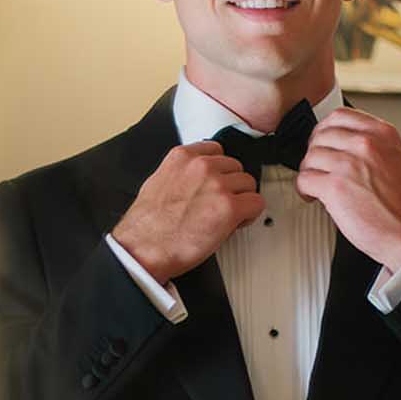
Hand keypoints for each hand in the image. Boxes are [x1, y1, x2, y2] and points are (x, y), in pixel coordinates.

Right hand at [111, 143, 263, 283]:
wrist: (144, 249)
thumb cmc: (148, 226)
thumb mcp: (158, 182)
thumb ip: (181, 173)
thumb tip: (197, 179)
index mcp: (182, 157)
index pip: (216, 150)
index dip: (218, 170)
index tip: (216, 181)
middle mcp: (202, 166)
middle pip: (236, 167)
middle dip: (230, 185)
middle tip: (219, 204)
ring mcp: (218, 186)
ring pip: (248, 183)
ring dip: (241, 199)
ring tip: (226, 215)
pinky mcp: (230, 208)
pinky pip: (256, 203)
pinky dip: (250, 215)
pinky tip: (235, 223)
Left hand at [295, 109, 400, 271]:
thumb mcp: (394, 158)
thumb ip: (370, 144)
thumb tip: (339, 141)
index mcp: (382, 133)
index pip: (340, 115)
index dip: (326, 130)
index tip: (323, 141)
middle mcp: (366, 144)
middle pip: (321, 135)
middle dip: (316, 153)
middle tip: (319, 166)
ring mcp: (349, 163)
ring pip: (310, 157)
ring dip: (310, 172)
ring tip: (318, 185)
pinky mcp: (335, 186)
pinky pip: (304, 179)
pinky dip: (305, 189)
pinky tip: (314, 196)